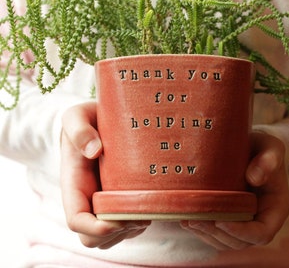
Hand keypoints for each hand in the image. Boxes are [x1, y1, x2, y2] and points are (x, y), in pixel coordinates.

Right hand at [60, 102, 150, 248]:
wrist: (97, 123)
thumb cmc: (86, 120)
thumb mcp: (77, 116)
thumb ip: (79, 129)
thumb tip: (95, 150)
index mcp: (75, 185)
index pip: (77, 220)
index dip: (96, 228)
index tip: (119, 219)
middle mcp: (87, 199)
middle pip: (94, 237)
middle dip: (117, 231)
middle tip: (140, 213)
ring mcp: (102, 203)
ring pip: (111, 237)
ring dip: (130, 230)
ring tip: (147, 209)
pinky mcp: (117, 200)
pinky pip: (125, 227)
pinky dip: (138, 224)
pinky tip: (149, 205)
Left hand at [180, 131, 288, 249]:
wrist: (248, 146)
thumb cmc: (261, 146)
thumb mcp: (270, 146)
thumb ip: (269, 159)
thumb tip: (255, 178)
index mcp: (276, 208)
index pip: (262, 233)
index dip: (241, 232)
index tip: (220, 220)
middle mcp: (261, 219)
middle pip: (241, 242)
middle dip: (217, 234)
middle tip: (196, 220)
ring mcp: (244, 220)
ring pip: (226, 241)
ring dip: (206, 234)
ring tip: (188, 220)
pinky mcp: (229, 216)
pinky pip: (216, 232)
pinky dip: (201, 230)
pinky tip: (186, 219)